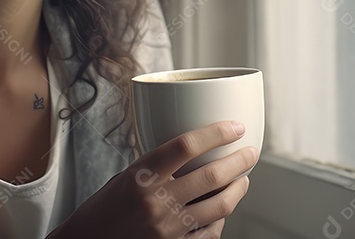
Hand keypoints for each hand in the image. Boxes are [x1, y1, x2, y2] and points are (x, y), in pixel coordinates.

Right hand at [51, 120, 258, 237]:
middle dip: (240, 161)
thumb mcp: (124, 178)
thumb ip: (156, 166)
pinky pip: (209, 233)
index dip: (217, 133)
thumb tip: (193, 149)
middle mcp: (155, 201)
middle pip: (211, 175)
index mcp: (140, 175)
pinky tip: (223, 211)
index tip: (236, 127)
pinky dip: (221, 220)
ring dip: (238, 189)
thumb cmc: (103, 211)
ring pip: (219, 205)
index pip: (186, 145)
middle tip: (251, 152)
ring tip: (243, 179)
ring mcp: (166, 228)